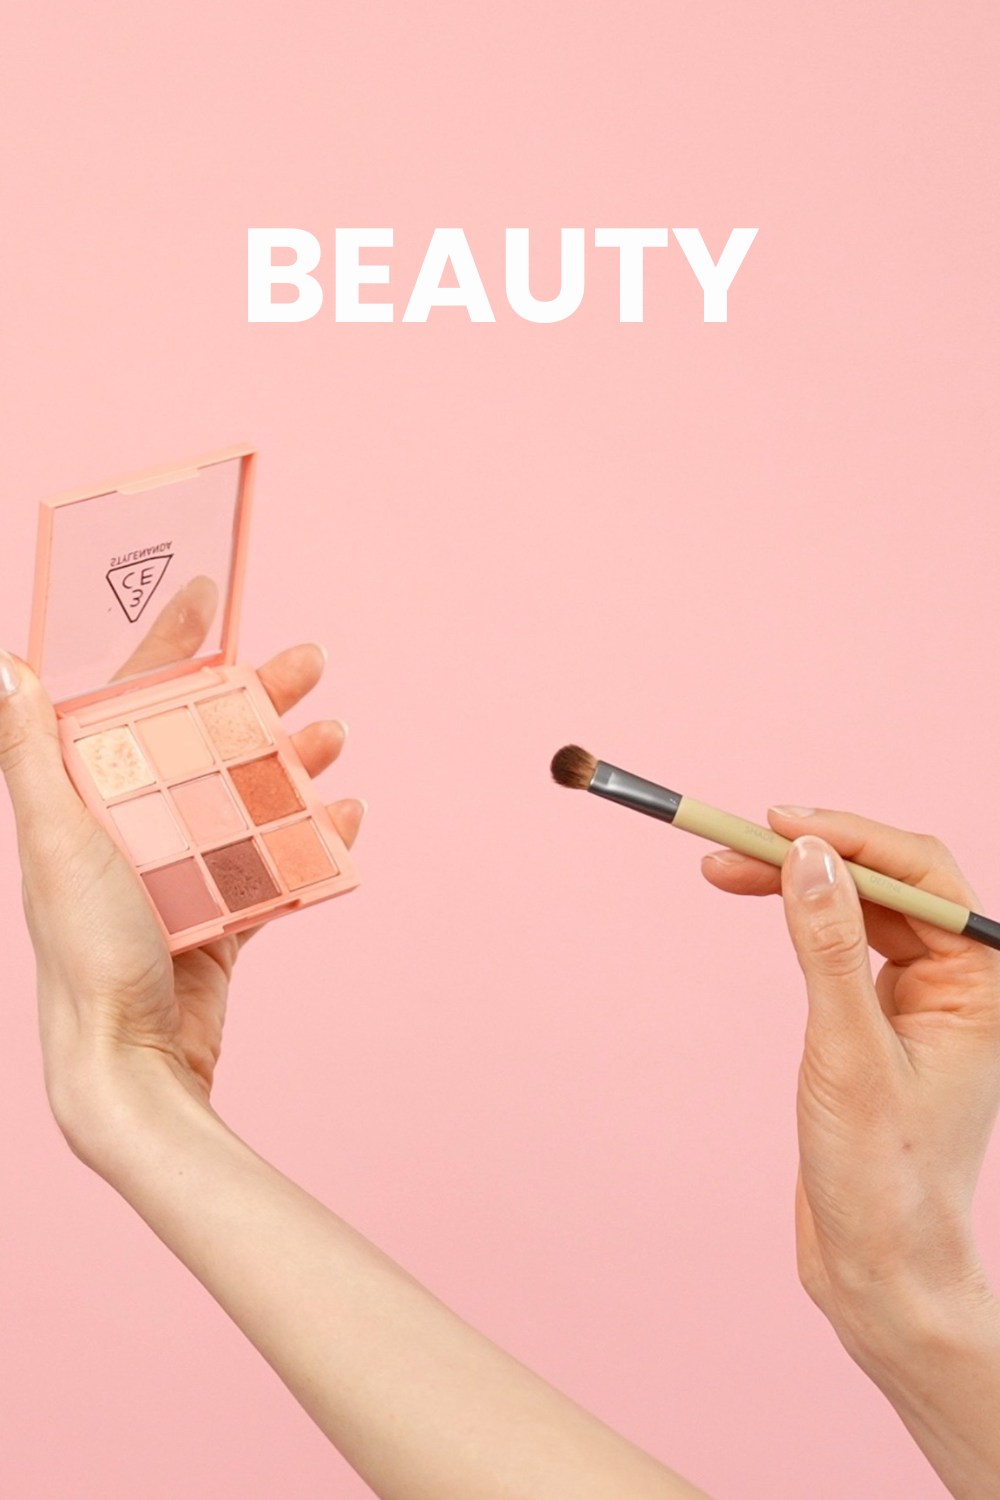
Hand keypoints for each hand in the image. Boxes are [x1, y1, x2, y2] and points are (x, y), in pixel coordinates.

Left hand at [0, 638, 362, 1155]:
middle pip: (203, 738)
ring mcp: (178, 873)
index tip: (205, 597)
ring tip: (335, 735)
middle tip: (309, 661)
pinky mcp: (219, 919)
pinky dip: (309, 836)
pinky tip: (342, 814)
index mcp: (86, 800)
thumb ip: (30, 756)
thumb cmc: (86, 953)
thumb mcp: (58, 842)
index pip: (128, 701)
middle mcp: (130, 828)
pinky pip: (272, 862)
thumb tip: (4, 668)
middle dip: (257, 693)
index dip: (165, 645)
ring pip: (247, 794)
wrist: (128, 1065)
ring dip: (292, 759)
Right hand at [701, 808, 999, 1351]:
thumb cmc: (884, 1175)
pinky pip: (843, 946)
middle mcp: (960, 984)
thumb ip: (828, 947)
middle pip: (886, 883)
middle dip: (810, 856)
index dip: (850, 837)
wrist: (879, 1266)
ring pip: (860, 909)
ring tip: (723, 871)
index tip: (777, 822)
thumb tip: (806, 854)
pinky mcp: (881, 1022)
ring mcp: (921, 1002)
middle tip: (730, 847)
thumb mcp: (849, 1053)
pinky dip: (799, 923)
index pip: (921, 874)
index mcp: (982, 986)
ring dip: (795, 884)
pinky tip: (763, 909)